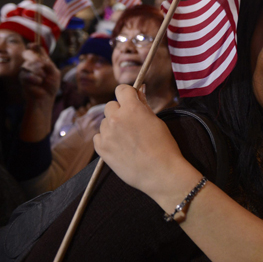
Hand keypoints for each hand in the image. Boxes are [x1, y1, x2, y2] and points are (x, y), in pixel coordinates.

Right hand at [19, 43, 59, 102]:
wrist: (46, 97)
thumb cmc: (51, 85)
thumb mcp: (54, 73)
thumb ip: (49, 65)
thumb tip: (41, 58)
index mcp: (41, 60)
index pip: (35, 50)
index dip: (33, 46)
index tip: (32, 45)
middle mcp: (32, 63)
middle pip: (28, 54)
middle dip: (35, 58)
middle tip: (42, 65)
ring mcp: (26, 70)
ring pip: (27, 64)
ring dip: (37, 71)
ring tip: (43, 78)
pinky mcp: (22, 78)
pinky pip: (25, 74)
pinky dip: (34, 78)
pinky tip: (39, 82)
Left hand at [94, 84, 196, 209]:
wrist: (160, 172)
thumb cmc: (163, 146)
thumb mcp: (156, 121)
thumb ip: (143, 104)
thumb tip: (138, 90)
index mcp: (132, 108)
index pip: (121, 89)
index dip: (128, 94)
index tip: (131, 100)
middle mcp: (116, 118)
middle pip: (111, 106)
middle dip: (119, 111)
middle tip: (131, 124)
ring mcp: (107, 134)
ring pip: (105, 122)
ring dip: (113, 127)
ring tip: (127, 140)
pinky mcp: (101, 149)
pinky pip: (98, 137)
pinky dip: (106, 139)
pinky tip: (119, 147)